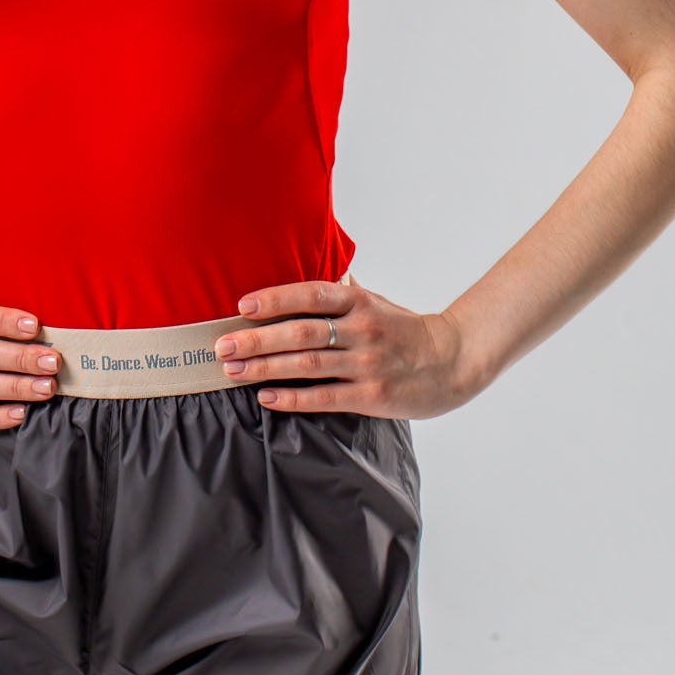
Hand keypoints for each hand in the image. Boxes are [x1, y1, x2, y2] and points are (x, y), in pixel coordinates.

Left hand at [213, 273, 478, 419]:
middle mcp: (362, 329)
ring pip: (307, 365)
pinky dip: (292, 398)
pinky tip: (266, 397)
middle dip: (256, 339)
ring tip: (232, 370)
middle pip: (300, 332)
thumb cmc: (407, 330)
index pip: (311, 295)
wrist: (454, 361)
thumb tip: (308, 275)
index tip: (242, 306)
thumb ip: (343, 294)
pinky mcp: (372, 396)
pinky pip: (324, 397)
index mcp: (361, 302)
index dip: (275, 299)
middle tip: (221, 345)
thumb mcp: (378, 302)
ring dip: (264, 368)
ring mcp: (367, 364)